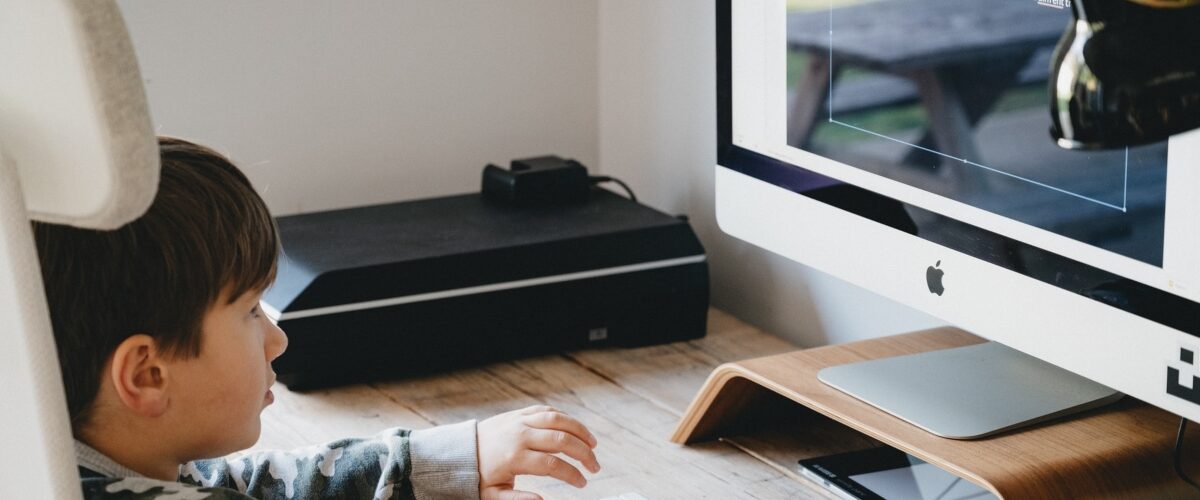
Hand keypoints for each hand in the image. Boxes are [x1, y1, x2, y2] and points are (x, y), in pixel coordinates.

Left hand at [477, 405, 600, 499]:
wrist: (461, 451)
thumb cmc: (479, 475)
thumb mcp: (493, 495)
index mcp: (514, 457)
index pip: (552, 464)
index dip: (572, 474)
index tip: (582, 483)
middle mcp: (519, 435)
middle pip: (561, 440)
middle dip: (583, 454)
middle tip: (594, 467)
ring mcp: (520, 420)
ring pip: (558, 419)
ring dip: (580, 431)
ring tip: (593, 445)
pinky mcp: (519, 413)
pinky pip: (547, 410)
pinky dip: (565, 418)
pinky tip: (575, 429)